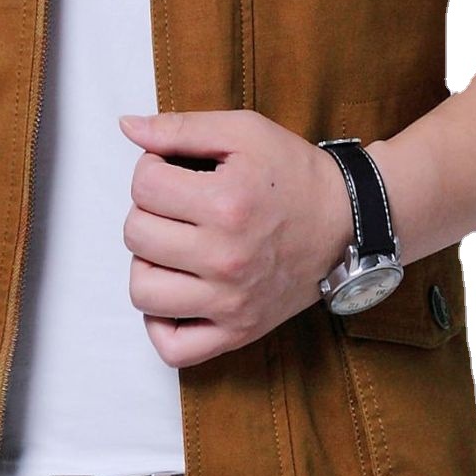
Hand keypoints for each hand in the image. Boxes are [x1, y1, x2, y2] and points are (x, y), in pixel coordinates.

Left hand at [120, 110, 354, 367]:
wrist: (348, 222)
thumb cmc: (293, 174)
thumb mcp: (243, 132)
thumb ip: (180, 128)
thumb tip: (126, 127)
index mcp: (227, 203)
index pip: (143, 186)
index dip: (152, 171)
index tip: (177, 174)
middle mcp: (227, 258)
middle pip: (136, 235)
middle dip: (149, 212)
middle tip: (180, 208)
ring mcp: (231, 302)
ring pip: (142, 290)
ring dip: (149, 264)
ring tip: (176, 248)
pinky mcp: (238, 331)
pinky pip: (173, 348)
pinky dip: (161, 323)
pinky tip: (177, 292)